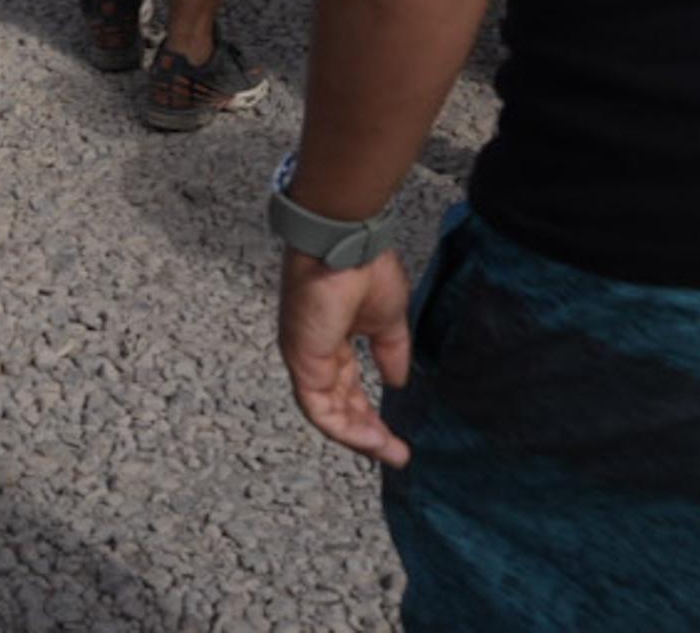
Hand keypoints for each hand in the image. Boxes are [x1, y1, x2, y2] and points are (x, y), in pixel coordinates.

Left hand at [277, 245, 415, 468]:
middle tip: (394, 454)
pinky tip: (373, 441)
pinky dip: (346, 429)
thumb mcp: (388, 321)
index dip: (370, 415)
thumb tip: (397, 382)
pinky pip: (320, 409)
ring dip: (359, 438)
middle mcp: (315, 352)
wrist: (347, 245)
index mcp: (334, 340)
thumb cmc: (365, 269)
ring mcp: (305, 358)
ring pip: (328, 413)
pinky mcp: (301, 362)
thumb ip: (391, 353)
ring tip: (389, 453)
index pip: (349, 388)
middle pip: (339, 405)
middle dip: (367, 433)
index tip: (395, 438)